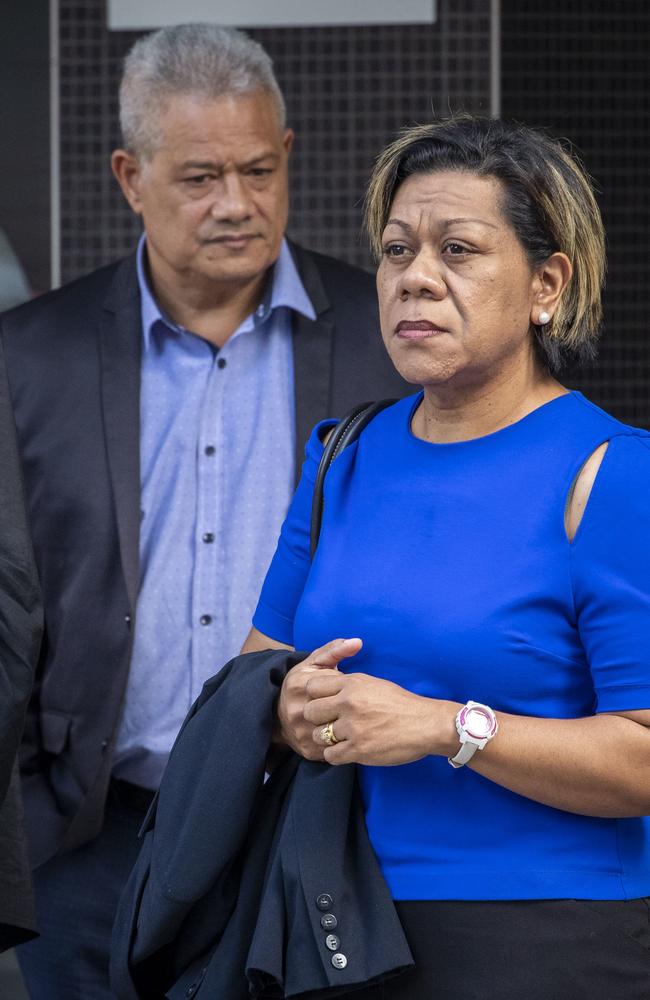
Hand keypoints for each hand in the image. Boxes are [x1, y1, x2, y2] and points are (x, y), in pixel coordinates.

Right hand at [275, 638, 361, 759]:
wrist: (277, 714)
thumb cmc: (302, 684)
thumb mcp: (314, 663)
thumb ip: (335, 650)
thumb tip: (358, 641)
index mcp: (299, 684)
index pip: (336, 686)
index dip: (346, 687)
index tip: (347, 688)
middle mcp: (297, 709)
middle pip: (337, 710)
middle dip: (349, 708)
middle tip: (354, 706)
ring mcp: (301, 732)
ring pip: (337, 731)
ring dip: (348, 726)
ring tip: (353, 720)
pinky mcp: (307, 750)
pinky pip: (335, 748)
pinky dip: (344, 743)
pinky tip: (347, 735)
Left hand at [303, 671, 457, 765]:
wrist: (426, 724)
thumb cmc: (402, 704)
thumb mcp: (373, 683)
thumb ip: (349, 685)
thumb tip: (328, 689)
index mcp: (352, 684)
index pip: (313, 686)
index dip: (315, 696)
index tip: (323, 703)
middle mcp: (349, 703)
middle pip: (310, 711)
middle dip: (317, 718)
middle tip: (327, 723)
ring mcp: (353, 727)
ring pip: (318, 735)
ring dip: (326, 739)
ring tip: (339, 739)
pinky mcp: (359, 749)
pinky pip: (331, 755)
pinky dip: (336, 755)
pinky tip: (346, 750)